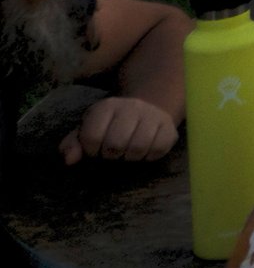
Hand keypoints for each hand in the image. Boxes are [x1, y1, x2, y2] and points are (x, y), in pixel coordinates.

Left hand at [62, 96, 178, 165]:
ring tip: (128, 152)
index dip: (91, 150)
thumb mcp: (88, 128)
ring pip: (138, 148)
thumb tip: (70, 161)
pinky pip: (158, 150)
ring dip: (130, 157)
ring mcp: (153, 116)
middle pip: (116, 144)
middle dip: (111, 154)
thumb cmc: (110, 125)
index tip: (96, 148)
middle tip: (113, 152)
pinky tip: (144, 151)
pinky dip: (149, 156)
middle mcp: (132, 107)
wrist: (147, 107)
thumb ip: (72, 144)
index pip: (92, 137)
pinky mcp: (170, 127)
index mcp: (106, 107)